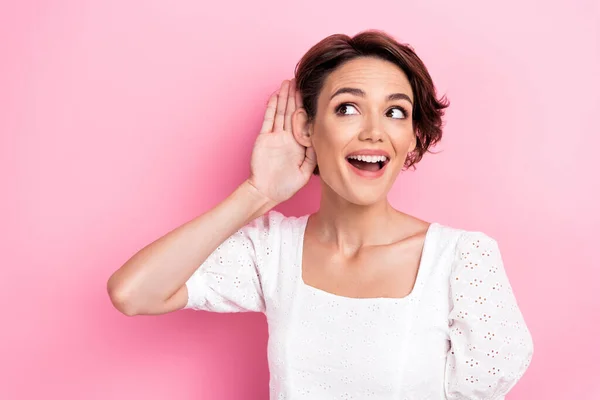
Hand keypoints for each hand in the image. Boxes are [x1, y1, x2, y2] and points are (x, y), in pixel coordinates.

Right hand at [247, 79, 316, 203]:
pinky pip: (268, 119)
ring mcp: (275, 136)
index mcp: (298, 144)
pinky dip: (272, 107)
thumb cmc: (286, 186)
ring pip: (281, 112)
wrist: (266, 192)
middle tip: (299, 81)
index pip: (303, 122)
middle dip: (295, 97)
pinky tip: (276, 95)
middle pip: (292, 112)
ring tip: (287, 82)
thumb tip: (320, 140)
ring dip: (284, 97)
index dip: (306, 108)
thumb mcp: (306, 172)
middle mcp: (287, 138)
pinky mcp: (263, 138)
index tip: (312, 95)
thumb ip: (313, 156)